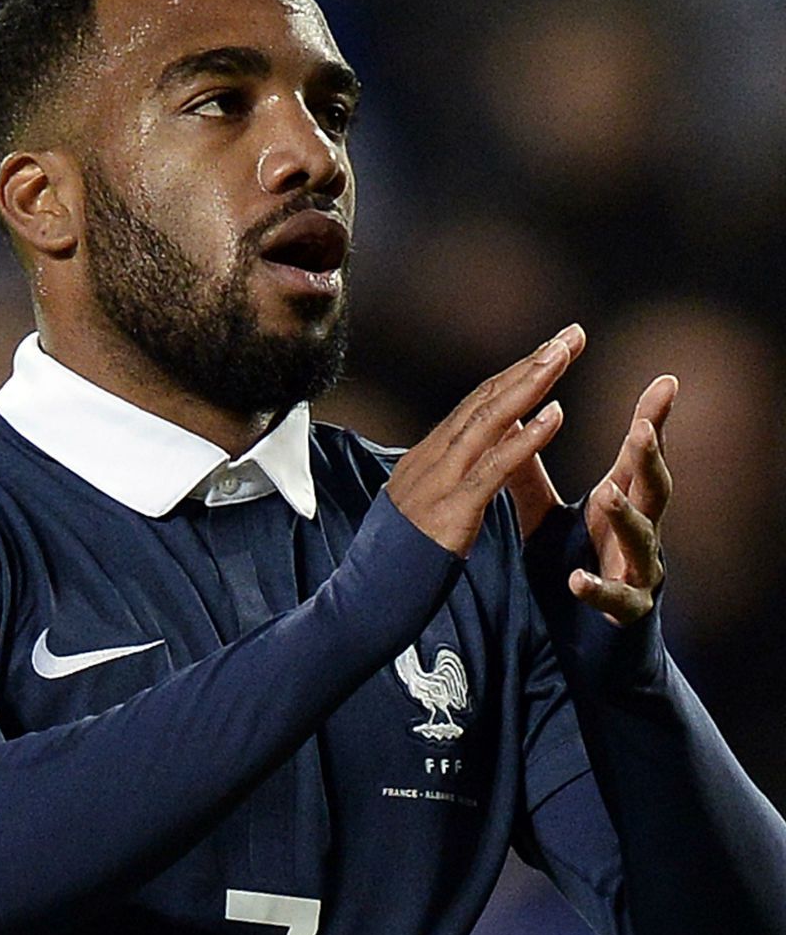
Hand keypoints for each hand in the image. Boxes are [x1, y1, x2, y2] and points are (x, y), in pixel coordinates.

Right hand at [385, 324, 583, 555]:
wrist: (363, 600)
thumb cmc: (396, 563)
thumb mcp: (420, 508)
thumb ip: (442, 479)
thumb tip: (461, 457)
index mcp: (427, 458)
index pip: (476, 404)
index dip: (516, 373)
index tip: (552, 348)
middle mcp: (430, 459)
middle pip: (485, 399)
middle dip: (531, 364)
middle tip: (571, 334)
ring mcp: (438, 482)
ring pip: (488, 422)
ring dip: (530, 385)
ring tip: (564, 355)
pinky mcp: (452, 511)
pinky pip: (494, 468)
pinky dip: (525, 438)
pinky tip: (555, 415)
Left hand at [508, 375, 676, 626]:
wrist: (592, 643)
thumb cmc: (575, 565)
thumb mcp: (546, 516)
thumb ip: (529, 476)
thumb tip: (512, 425)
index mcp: (620, 505)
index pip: (638, 457)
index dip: (652, 420)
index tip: (667, 382)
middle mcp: (639, 533)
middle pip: (654, 490)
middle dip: (651, 459)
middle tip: (643, 428)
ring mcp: (637, 572)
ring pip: (642, 540)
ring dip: (627, 516)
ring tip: (608, 491)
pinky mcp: (625, 611)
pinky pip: (615, 599)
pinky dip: (596, 588)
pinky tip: (578, 578)